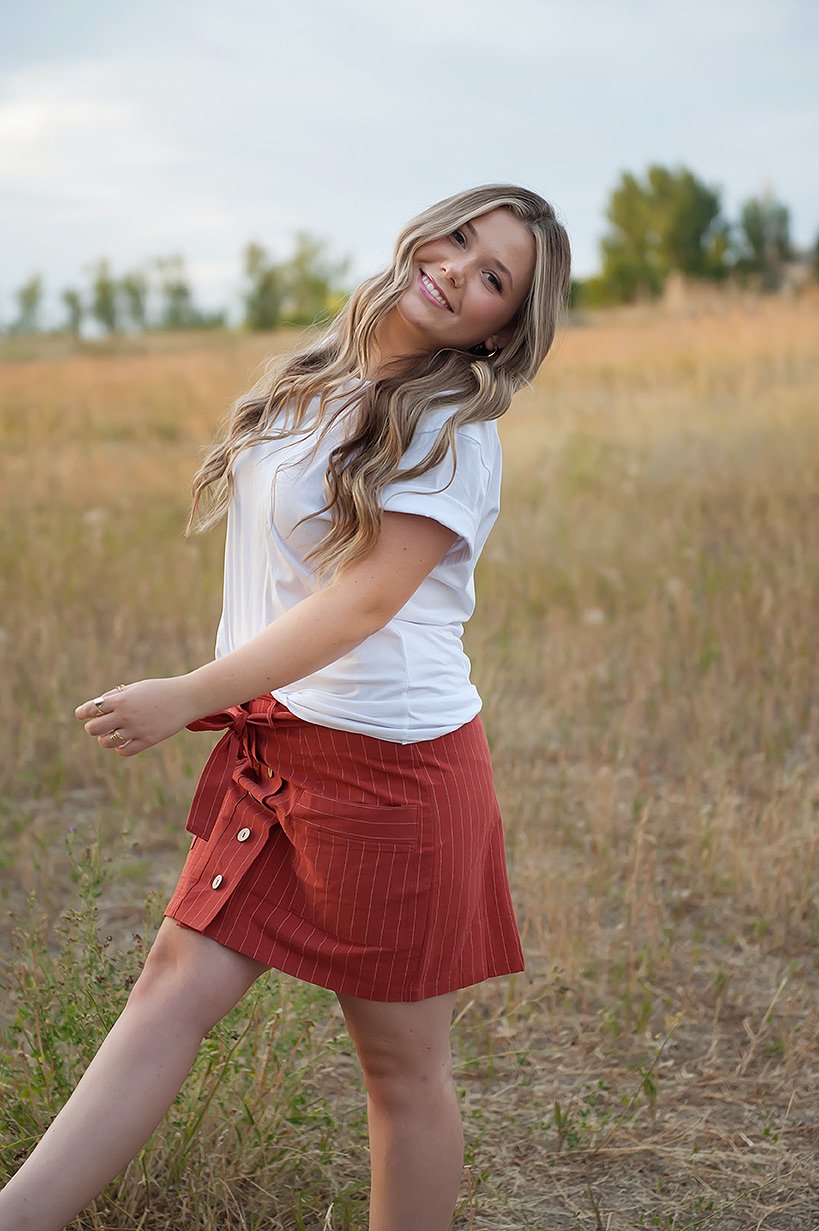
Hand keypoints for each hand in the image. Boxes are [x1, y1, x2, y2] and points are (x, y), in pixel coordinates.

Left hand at [75, 677, 199, 756]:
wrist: (186, 698)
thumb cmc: (160, 690)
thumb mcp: (137, 687)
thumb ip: (117, 696)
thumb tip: (98, 707)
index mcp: (122, 699)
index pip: (91, 708)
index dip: (82, 712)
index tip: (81, 714)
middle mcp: (126, 715)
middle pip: (93, 728)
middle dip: (93, 727)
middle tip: (100, 725)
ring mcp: (136, 729)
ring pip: (106, 742)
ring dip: (105, 739)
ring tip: (112, 734)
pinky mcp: (147, 740)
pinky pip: (124, 751)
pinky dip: (120, 749)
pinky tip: (124, 742)